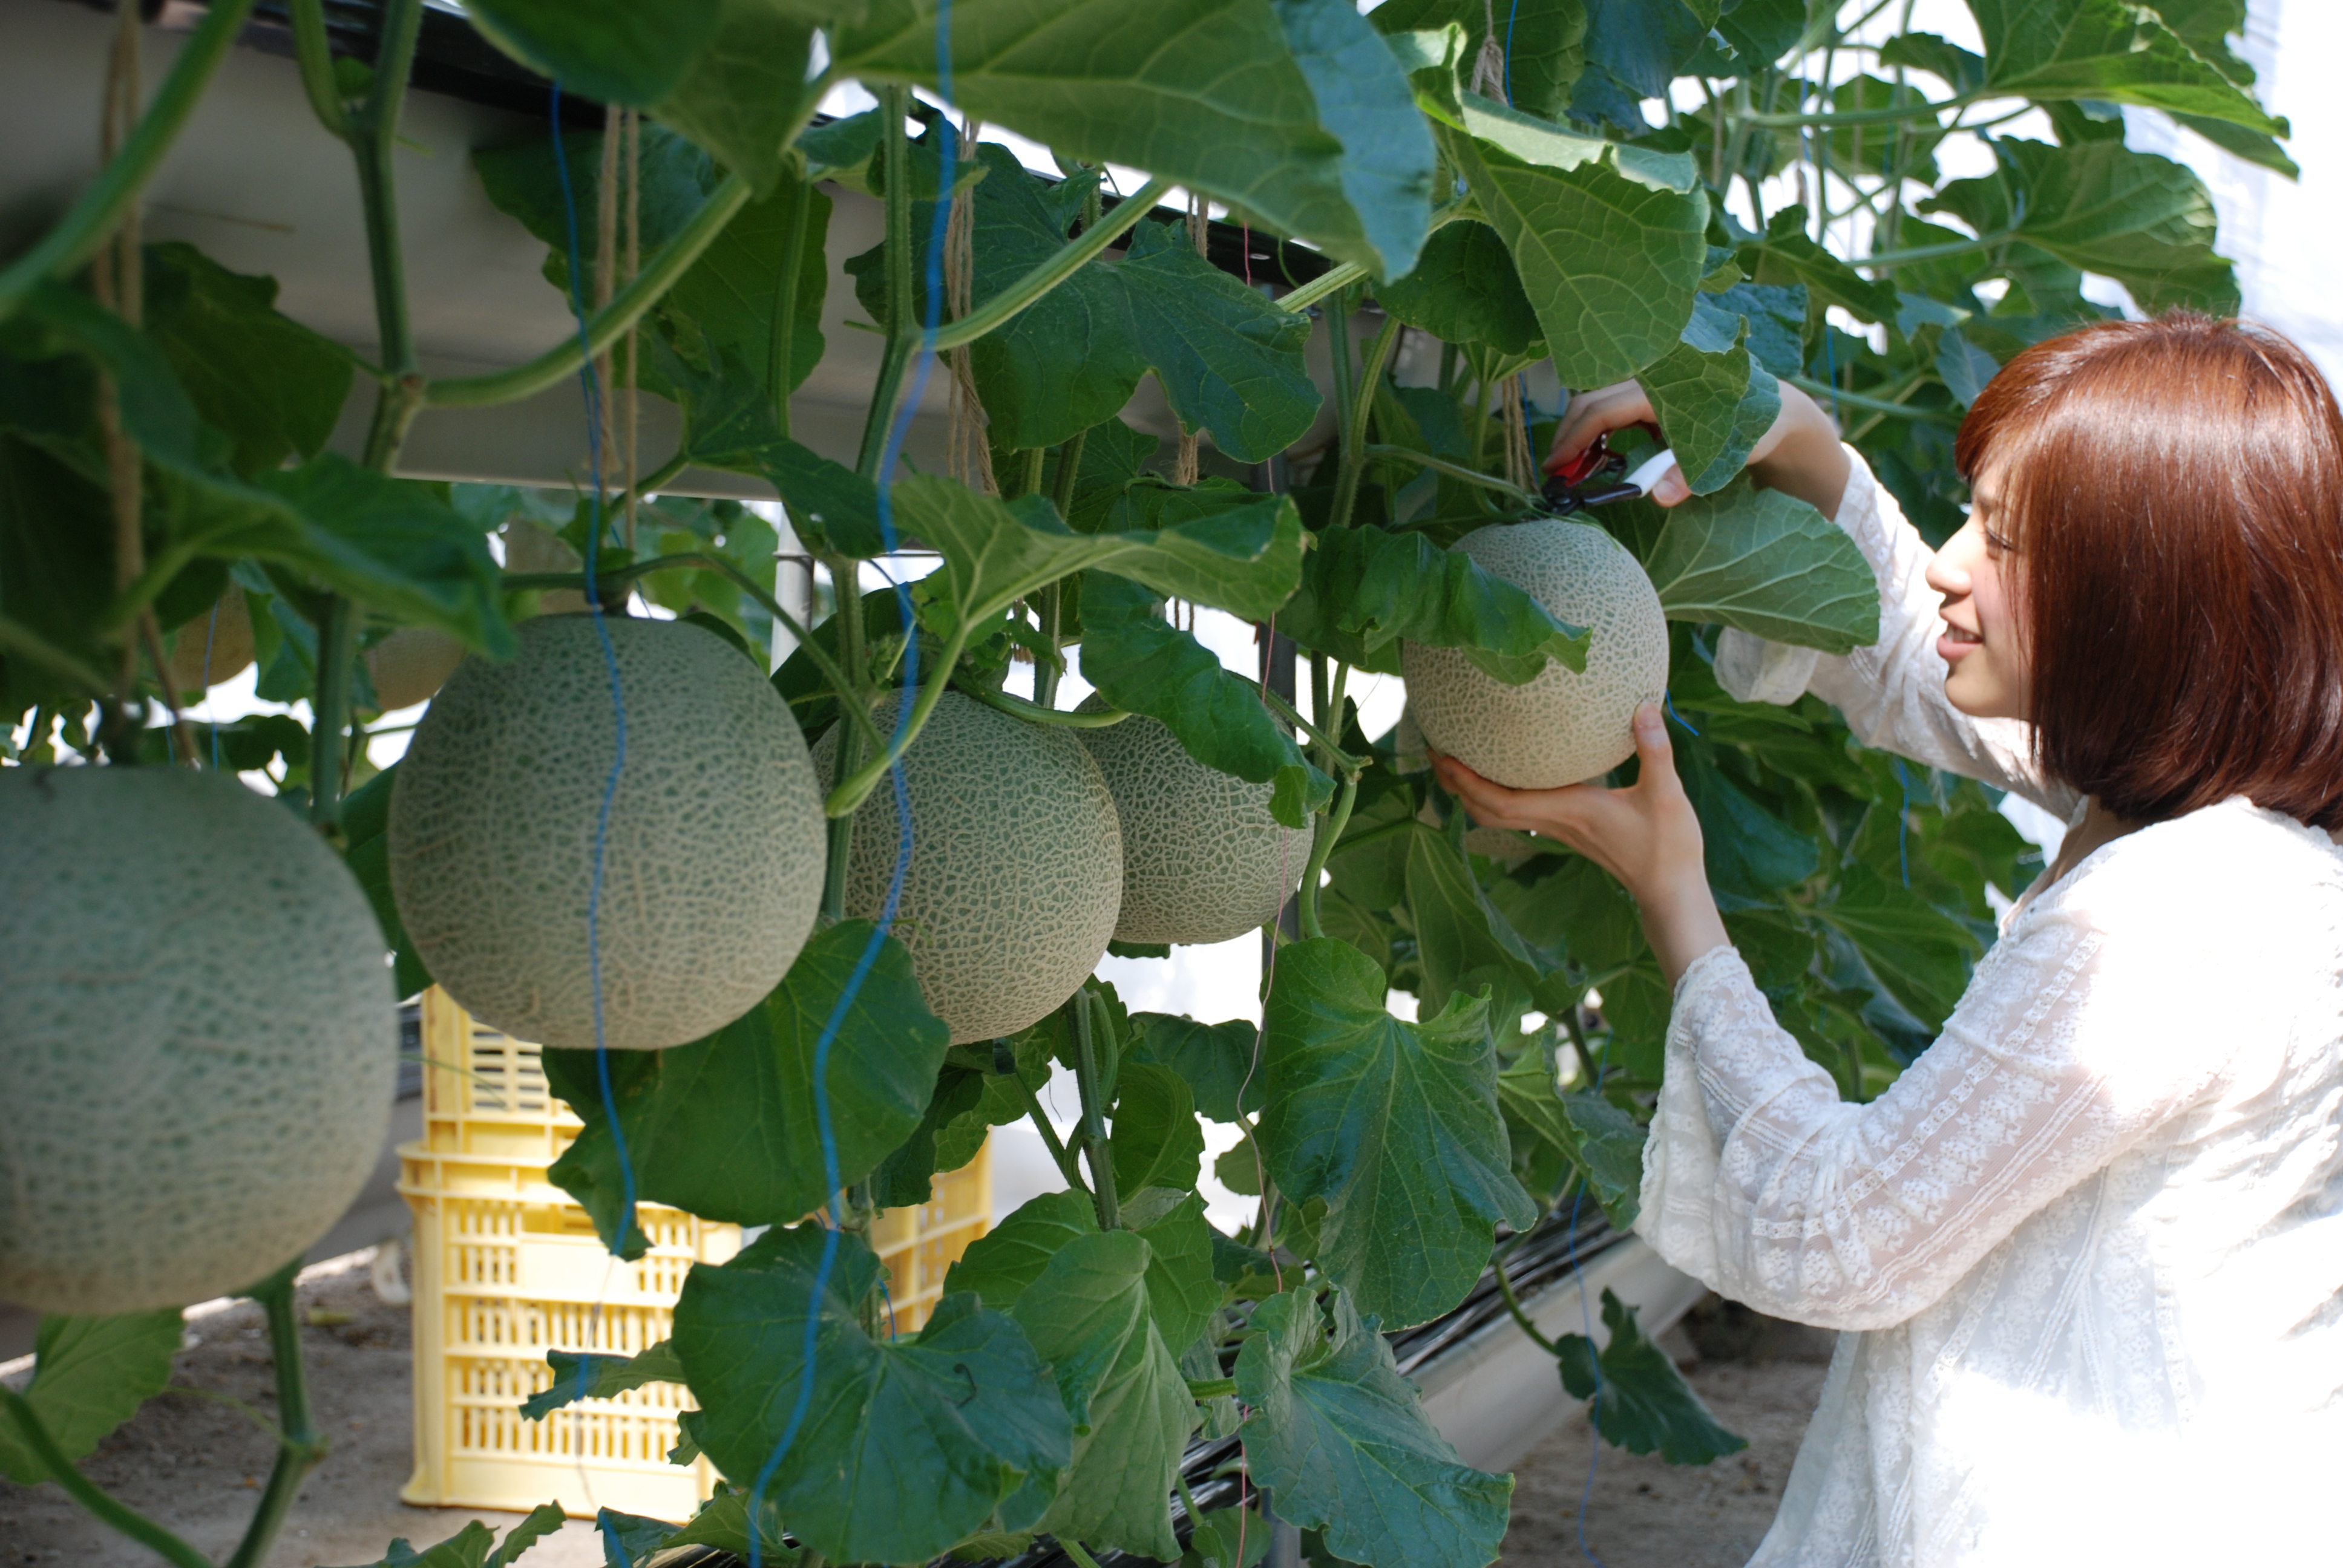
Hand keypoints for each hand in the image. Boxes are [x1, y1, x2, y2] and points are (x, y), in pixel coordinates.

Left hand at [1430, 703, 1728, 983]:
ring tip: (1456, 760)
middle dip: (1456, 783)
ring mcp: (1560, 828)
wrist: (1669, 890)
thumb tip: (1643, 707)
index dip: (1467, 780)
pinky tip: (1504, 773)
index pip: (1502, 801)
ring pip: (1500, 814)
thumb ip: (1655, 750)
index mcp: (1568, 810)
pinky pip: (1521, 812)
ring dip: (1472, 791)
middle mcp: (1556, 821)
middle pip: (1488, 809)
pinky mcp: (1569, 829)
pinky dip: (1499, 795)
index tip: (1443, 755)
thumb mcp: (1667, 794)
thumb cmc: (1668, 847)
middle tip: (1434, 750)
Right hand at [1547, 379, 1852, 518]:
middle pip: (1591, 400)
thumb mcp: (1723, 456)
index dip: (1574, 438)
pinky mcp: (1652, 393)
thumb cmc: (1750, 432)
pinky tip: (1598, 458)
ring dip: (1582, 434)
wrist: (1775, 412)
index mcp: (1664, 388)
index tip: (1555, 468)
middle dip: (1568, 436)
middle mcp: (1652, 378)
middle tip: (1555, 474)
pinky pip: (1613, 406)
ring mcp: (1651, 383)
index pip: (1602, 410)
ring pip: (1599, 401)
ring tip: (1574, 470)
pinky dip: (1599, 430)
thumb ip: (1689, 474)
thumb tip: (1658, 496)